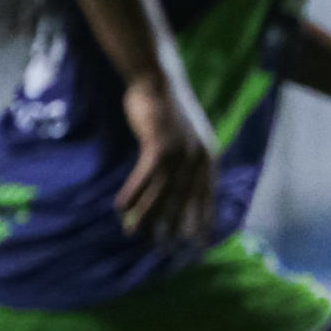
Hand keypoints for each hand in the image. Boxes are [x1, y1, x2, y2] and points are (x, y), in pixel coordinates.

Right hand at [117, 71, 217, 246]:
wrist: (157, 79)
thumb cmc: (168, 110)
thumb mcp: (188, 137)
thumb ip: (191, 161)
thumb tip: (184, 187)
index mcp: (209, 157)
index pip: (208, 198)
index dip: (203, 223)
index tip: (199, 245)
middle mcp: (198, 157)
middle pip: (185, 201)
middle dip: (175, 228)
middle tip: (166, 251)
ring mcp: (178, 152)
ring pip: (162, 194)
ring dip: (148, 217)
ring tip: (137, 236)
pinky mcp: (158, 145)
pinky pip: (143, 178)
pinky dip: (132, 195)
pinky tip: (121, 210)